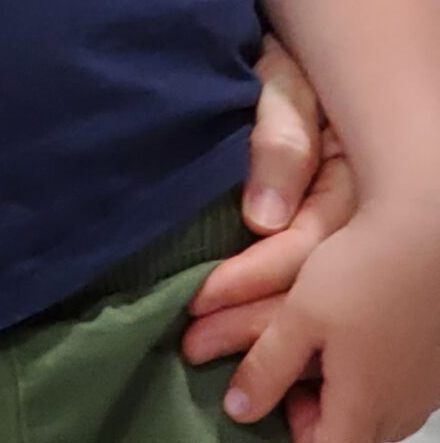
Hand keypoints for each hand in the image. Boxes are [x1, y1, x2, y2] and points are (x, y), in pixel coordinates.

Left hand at [188, 39, 348, 378]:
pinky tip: (273, 373)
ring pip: (329, 315)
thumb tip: (261, 219)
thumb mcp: (281, 86)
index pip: (306, 248)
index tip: (199, 301)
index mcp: (358, 183)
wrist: (310, 53)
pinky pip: (338, 319)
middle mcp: (371, 223)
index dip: (250, 277)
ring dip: (275, 348)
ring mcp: (368, 246)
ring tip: (224, 378)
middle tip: (194, 348)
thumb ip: (278, 140)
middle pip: (318, 292)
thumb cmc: (286, 66)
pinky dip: (305, 350)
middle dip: (256, 329)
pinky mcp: (361, 262)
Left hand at [213, 198, 439, 442]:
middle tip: (283, 365)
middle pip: (349, 434)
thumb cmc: (362, 275)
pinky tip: (355, 330)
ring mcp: (423, 391)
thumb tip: (238, 410)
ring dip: (340, 390)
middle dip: (311, 411)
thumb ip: (269, 368)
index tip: (267, 394)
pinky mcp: (434, 366)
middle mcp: (400, 412)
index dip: (289, 430)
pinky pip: (396, 388)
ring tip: (315, 343)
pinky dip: (369, 372)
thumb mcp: (301, 317)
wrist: (431, 235)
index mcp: (365, 410)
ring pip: (374, 412)